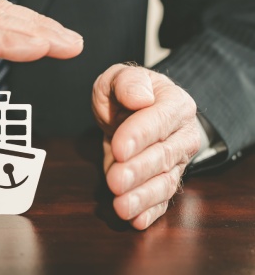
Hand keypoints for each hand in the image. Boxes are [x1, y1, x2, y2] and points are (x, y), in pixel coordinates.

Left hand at [92, 64, 200, 229]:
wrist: (131, 111)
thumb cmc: (125, 94)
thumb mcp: (118, 78)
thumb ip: (128, 82)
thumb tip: (139, 97)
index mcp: (174, 103)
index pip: (159, 121)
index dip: (139, 135)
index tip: (119, 148)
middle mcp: (182, 134)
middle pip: (163, 155)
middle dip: (139, 171)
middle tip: (115, 181)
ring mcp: (177, 161)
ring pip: (165, 181)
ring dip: (143, 197)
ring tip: (121, 207)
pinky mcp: (165, 180)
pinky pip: (162, 199)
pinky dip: (149, 211)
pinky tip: (135, 220)